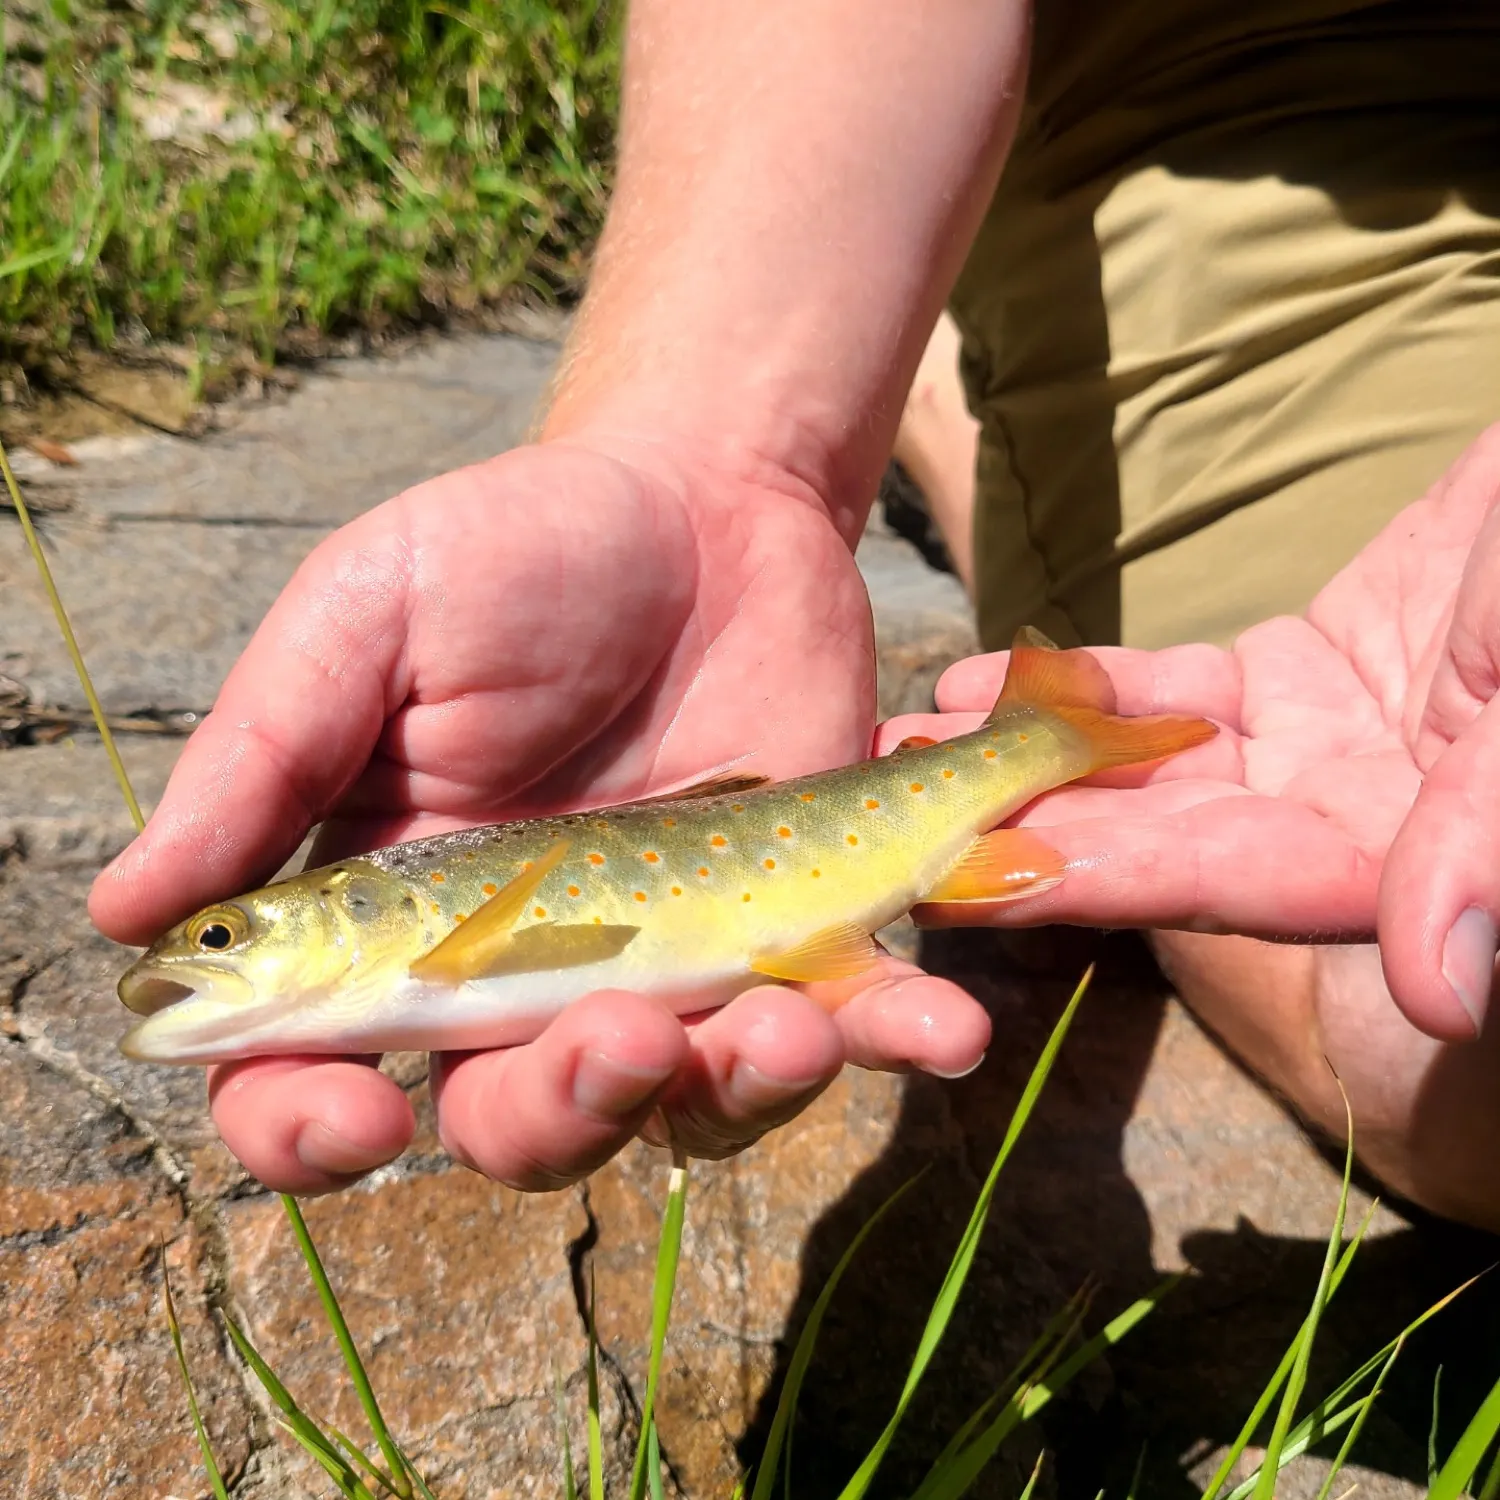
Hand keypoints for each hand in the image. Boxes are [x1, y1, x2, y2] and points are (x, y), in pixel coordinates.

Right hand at [90, 438, 991, 1193]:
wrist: (714, 500)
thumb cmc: (522, 551)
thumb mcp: (370, 620)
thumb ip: (262, 761)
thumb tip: (129, 916)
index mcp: (391, 913)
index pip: (311, 1072)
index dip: (310, 1127)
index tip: (356, 1116)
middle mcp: (520, 970)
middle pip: (510, 1122)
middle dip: (557, 1112)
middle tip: (612, 1035)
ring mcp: (662, 965)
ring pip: (674, 1108)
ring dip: (729, 1095)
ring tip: (787, 1026)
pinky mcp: (787, 935)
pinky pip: (824, 1028)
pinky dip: (877, 1038)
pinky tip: (929, 1020)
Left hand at [902, 425, 1499, 1225]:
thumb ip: (1485, 838)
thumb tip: (1440, 995)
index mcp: (1410, 853)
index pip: (1224, 883)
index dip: (1093, 883)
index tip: (963, 886)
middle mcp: (1349, 822)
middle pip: (1156, 839)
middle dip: (1017, 831)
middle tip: (878, 829)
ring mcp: (1317, 751)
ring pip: (1145, 766)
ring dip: (1021, 758)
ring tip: (895, 752)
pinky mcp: (1298, 680)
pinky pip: (1171, 693)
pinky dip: (1082, 687)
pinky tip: (975, 682)